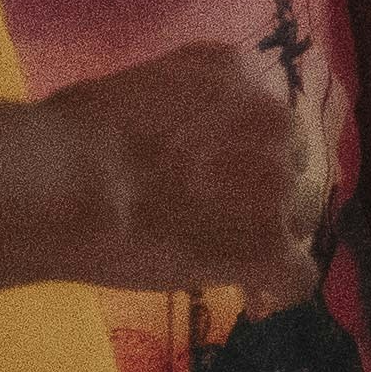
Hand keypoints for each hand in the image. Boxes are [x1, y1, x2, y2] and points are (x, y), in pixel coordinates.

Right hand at [38, 39, 327, 301]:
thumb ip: (171, 111)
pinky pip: (296, 276)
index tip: (217, 176)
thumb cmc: (71, 134)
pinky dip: (276, 290)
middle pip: (291, 164)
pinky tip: (253, 297)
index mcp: (235, 75)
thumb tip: (160, 141)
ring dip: (273, 237)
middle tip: (221, 218)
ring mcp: (277, 184)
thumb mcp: (132, 91)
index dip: (245, 151)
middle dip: (263, 191)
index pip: (262, 116)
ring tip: (231, 260)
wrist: (70, 183)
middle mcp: (271, 121)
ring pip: (301, 217)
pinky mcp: (268, 246)